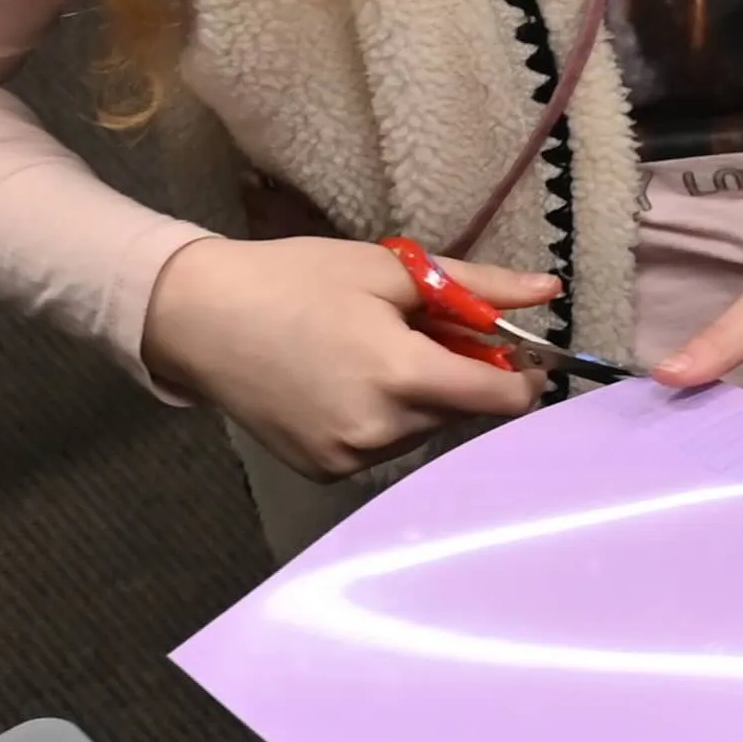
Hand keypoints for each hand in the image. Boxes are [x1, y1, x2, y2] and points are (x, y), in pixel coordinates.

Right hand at [144, 233, 545, 476]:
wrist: (193, 317)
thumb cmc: (293, 282)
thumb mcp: (388, 270)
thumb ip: (477, 286)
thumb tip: (549, 290)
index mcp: (401, 376)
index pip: (504, 400)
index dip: (521, 376)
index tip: (512, 351)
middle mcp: (380, 430)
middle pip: (464, 413)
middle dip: (461, 377)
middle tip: (420, 334)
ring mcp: (349, 458)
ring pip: (426, 431)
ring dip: (424, 400)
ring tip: (373, 356)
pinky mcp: (324, 471)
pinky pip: (385, 448)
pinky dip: (386, 419)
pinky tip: (347, 385)